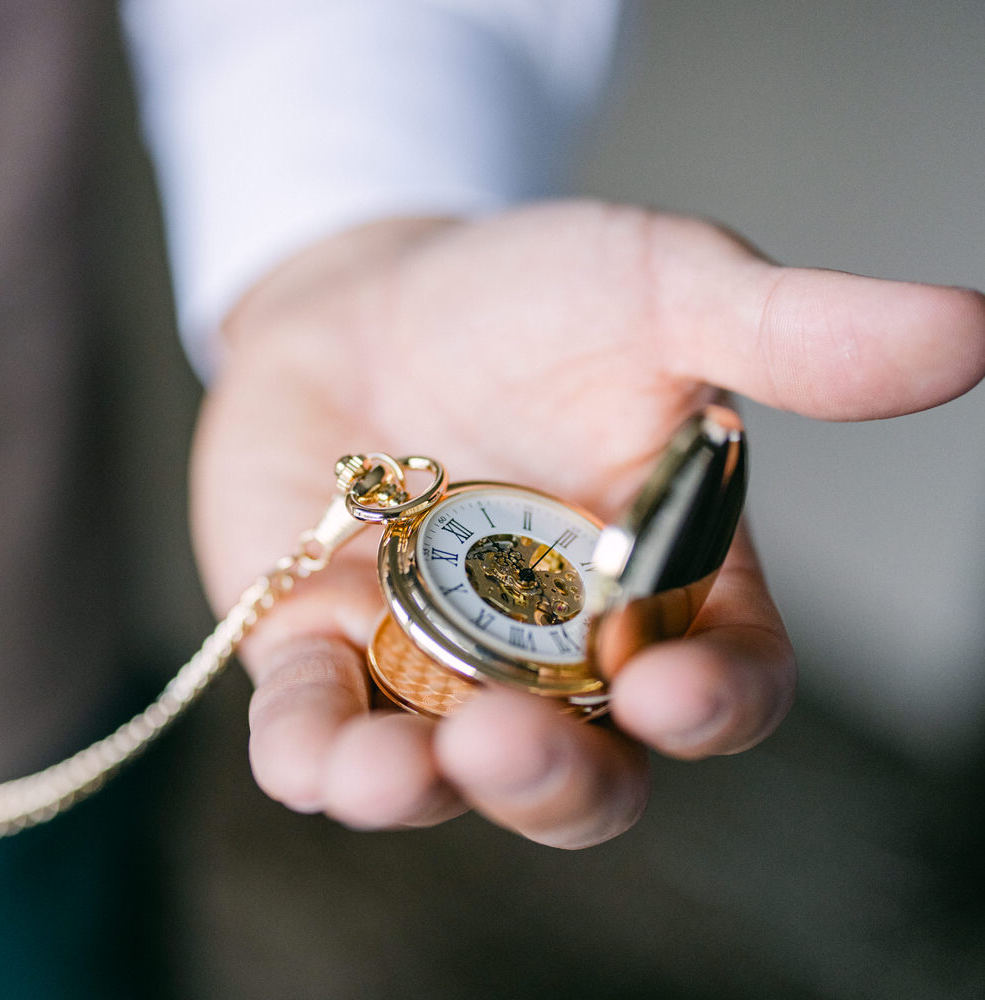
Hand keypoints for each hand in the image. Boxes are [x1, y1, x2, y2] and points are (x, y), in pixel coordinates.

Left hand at [190, 201, 984, 847]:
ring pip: (439, 777)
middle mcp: (555, 660)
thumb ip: (789, 332)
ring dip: (413, 793)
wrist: (368, 295)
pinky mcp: (320, 656)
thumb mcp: (660, 291)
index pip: (721, 684)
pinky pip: (314, 733)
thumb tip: (970, 331)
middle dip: (552, 778)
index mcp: (667, 592)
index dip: (711, 705)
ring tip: (387, 775)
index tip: (676, 690)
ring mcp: (432, 671)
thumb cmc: (529, 297)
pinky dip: (310, 754)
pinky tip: (310, 759)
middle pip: (584, 772)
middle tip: (510, 743)